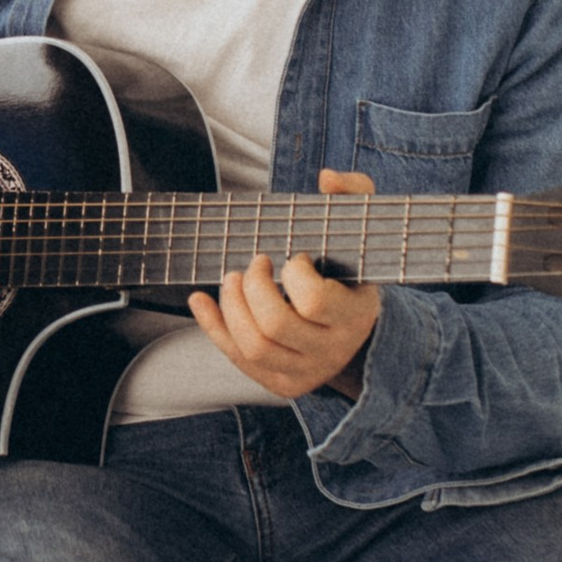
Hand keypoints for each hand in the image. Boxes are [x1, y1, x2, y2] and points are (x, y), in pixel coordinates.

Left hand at [188, 169, 379, 399]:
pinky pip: (237, 359)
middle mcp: (331, 350)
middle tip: (256, 264)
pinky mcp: (281, 383)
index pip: (315, 301)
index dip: (295, 274)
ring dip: (231, 307)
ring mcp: (305, 371)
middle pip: (275, 324)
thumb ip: (354, 195)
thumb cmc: (352, 275)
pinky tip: (200, 300)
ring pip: (254, 347)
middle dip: (254, 287)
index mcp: (354, 316)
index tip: (296, 257)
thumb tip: (327, 178)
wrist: (358, 332)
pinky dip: (212, 327)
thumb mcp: (362, 234)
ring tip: (232, 279)